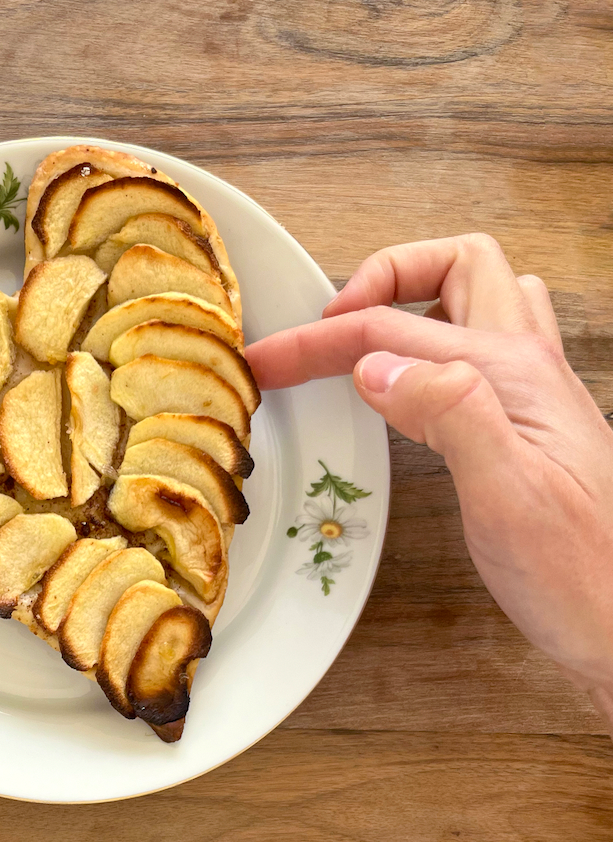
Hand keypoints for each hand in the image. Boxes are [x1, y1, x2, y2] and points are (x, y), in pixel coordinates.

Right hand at [246, 234, 612, 723]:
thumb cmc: (576, 575)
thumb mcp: (507, 498)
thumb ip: (448, 413)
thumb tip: (376, 363)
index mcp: (512, 373)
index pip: (392, 330)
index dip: (316, 341)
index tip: (265, 361)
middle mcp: (528, 365)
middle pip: (457, 265)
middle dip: (383, 276)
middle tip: (330, 324)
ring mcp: (531, 389)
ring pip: (477, 295)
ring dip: (416, 294)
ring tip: (365, 332)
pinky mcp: (524, 419)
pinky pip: (477, 343)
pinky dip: (432, 336)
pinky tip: (408, 380)